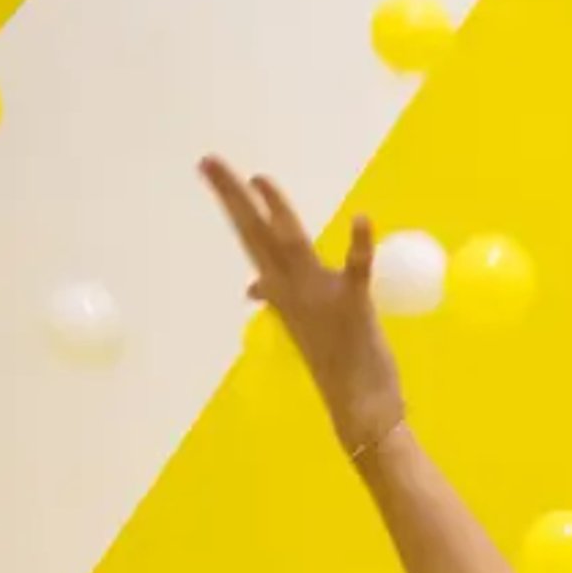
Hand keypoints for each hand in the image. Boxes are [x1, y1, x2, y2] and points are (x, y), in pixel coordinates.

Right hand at [200, 157, 404, 455]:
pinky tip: (362, 218)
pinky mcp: (354, 306)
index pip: (253, 242)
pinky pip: (356, 270)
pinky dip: (359, 246)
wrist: (361, 411)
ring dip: (277, 212)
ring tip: (260, 179)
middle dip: (233, 199)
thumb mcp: (302, 326)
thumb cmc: (338, 369)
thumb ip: (280, 299)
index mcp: (283, 295)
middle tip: (209, 161)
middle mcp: (293, 293)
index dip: (236, 206)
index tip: (216, 174)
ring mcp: (320, 299)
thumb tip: (253, 288)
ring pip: (292, 247)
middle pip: (257, 237)